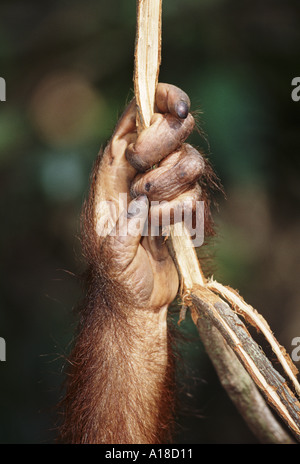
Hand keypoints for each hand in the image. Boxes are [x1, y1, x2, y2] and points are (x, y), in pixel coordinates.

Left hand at [84, 83, 204, 310]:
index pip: (137, 115)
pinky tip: (165, 231)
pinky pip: (197, 195)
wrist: (137, 296)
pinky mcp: (185, 205)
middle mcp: (143, 171)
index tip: (179, 110)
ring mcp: (167, 187)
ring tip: (150, 218)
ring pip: (192, 161)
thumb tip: (141, 206)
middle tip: (143, 187)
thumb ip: (122, 231)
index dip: (160, 101)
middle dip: (165, 152)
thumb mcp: (110, 254)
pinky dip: (183, 213)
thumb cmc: (116, 275)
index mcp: (115, 169)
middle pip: (172, 128)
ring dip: (172, 189)